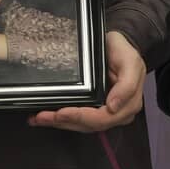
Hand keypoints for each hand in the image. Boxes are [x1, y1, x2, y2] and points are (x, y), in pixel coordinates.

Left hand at [29, 30, 144, 132]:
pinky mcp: (93, 107)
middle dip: (63, 122)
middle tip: (42, 117)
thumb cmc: (125, 52)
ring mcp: (104, 111)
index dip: (80, 117)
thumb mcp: (130, 63)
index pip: (101, 119)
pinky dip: (61, 118)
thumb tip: (113, 107)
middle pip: (87, 125)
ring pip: (80, 124)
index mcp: (127, 105)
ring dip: (59, 123)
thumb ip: (126, 86)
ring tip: (38, 118)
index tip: (61, 113)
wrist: (121, 43)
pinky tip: (46, 116)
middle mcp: (116, 112)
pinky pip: (77, 117)